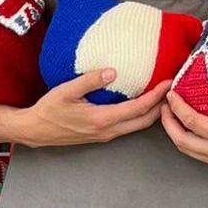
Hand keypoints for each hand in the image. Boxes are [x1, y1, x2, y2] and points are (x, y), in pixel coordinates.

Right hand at [9, 70, 169, 147]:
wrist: (36, 130)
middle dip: (160, 106)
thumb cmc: (49, 110)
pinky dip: (139, 116)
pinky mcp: (101, 135)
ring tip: (159, 96)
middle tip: (171, 90)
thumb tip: (113, 71)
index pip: (138, 108)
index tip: (168, 83)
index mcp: (102, 119)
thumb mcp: (66, 91)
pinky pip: (127, 126)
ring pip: (137, 126)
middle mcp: (108, 131)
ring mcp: (105, 135)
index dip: (156, 96)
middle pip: (144, 121)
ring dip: (151, 113)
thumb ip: (90, 80)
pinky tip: (139, 104)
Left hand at [161, 88, 207, 172]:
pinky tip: (190, 129)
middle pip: (181, 141)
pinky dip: (188, 141)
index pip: (192, 122)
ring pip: (187, 151)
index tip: (171, 95)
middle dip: (167, 123)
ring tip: (172, 116)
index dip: (177, 107)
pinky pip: (198, 155)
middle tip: (164, 106)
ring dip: (175, 133)